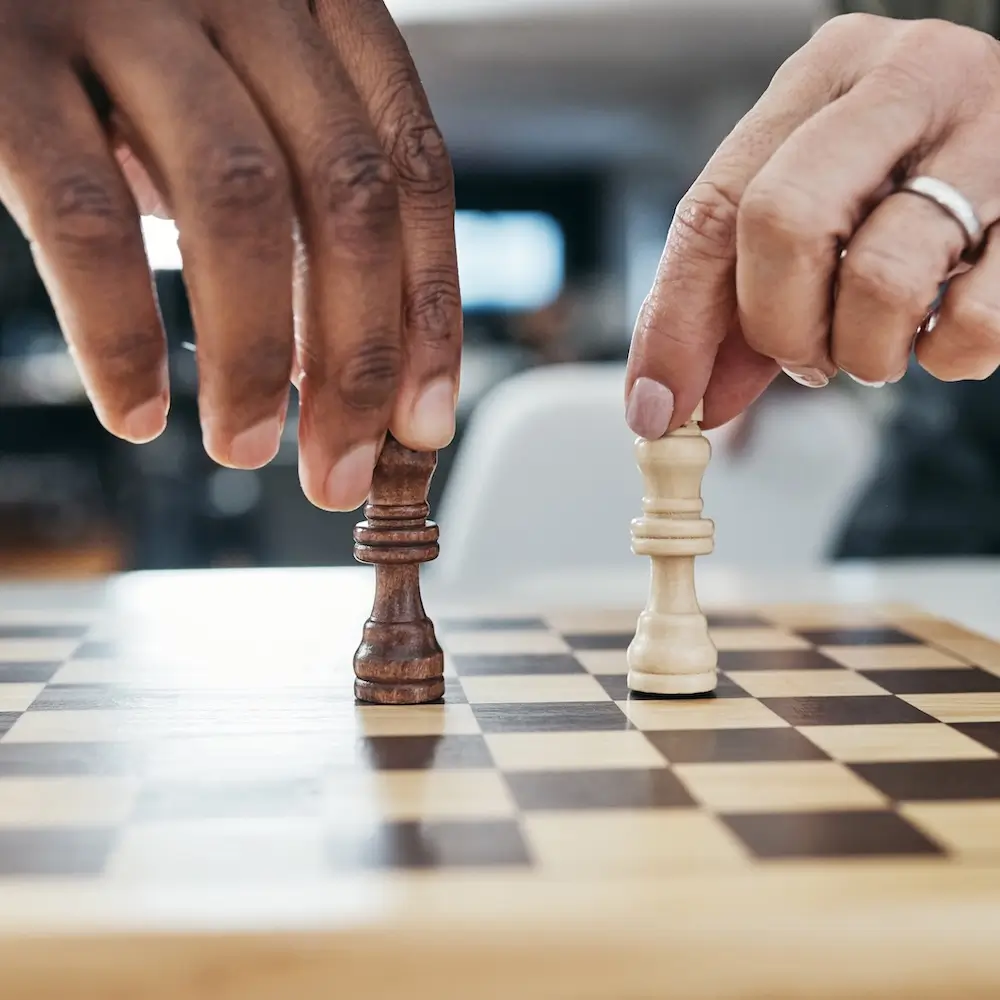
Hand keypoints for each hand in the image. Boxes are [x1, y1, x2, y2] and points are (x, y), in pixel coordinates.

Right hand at [0, 0, 460, 510]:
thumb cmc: (118, 62)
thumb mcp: (238, 106)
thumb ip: (301, 204)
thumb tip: (346, 369)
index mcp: (314, 3)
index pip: (411, 170)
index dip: (429, 311)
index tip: (424, 422)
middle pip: (345, 195)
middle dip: (355, 358)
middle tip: (339, 468)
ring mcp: (121, 7)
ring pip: (237, 204)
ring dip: (253, 356)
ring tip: (243, 447)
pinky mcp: (5, 56)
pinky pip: (86, 219)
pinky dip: (120, 335)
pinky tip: (137, 410)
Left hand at [625, 13, 999, 437]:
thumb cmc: (907, 186)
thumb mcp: (814, 212)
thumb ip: (736, 303)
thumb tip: (669, 402)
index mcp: (823, 77)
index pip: (715, 209)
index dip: (675, 321)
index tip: (657, 405)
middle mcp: (904, 82)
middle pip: (781, 223)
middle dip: (776, 326)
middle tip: (801, 359)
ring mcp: (990, 133)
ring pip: (878, 279)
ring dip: (860, 352)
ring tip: (876, 343)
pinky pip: (974, 322)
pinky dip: (944, 357)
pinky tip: (943, 330)